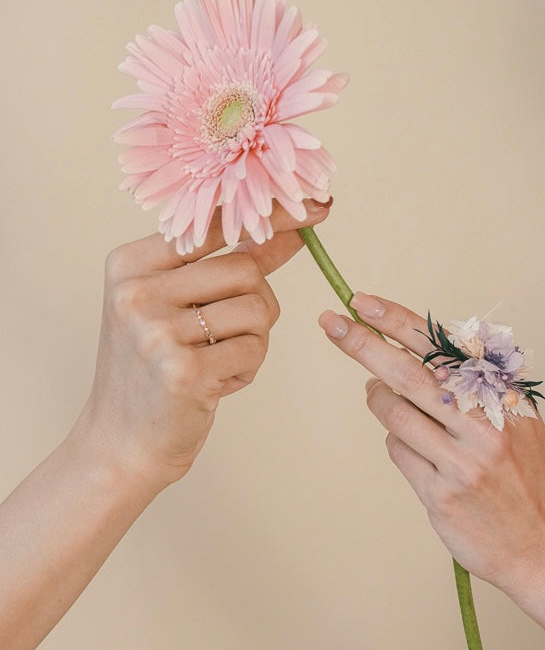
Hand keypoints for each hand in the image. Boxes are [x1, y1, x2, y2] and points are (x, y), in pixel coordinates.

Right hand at [74, 199, 331, 489]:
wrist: (120, 442)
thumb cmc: (154, 369)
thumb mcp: (174, 306)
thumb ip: (225, 265)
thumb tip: (290, 230)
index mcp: (130, 264)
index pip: (213, 224)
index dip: (271, 216)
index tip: (319, 207)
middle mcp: (137, 291)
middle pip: (245, 268)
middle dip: (258, 302)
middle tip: (232, 333)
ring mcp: (157, 330)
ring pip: (257, 309)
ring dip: (254, 339)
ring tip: (217, 360)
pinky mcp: (182, 371)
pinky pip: (253, 350)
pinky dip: (246, 369)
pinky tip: (213, 385)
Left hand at [318, 293, 544, 604]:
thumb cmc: (527, 479)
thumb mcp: (516, 420)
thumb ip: (470, 387)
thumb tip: (402, 361)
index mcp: (504, 395)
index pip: (441, 345)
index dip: (396, 320)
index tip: (362, 303)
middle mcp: (484, 422)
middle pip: (407, 373)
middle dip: (363, 344)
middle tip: (331, 323)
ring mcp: (461, 460)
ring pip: (393, 413)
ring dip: (379, 401)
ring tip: (384, 399)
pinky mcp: (441, 493)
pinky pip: (397, 452)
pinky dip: (398, 444)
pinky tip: (420, 454)